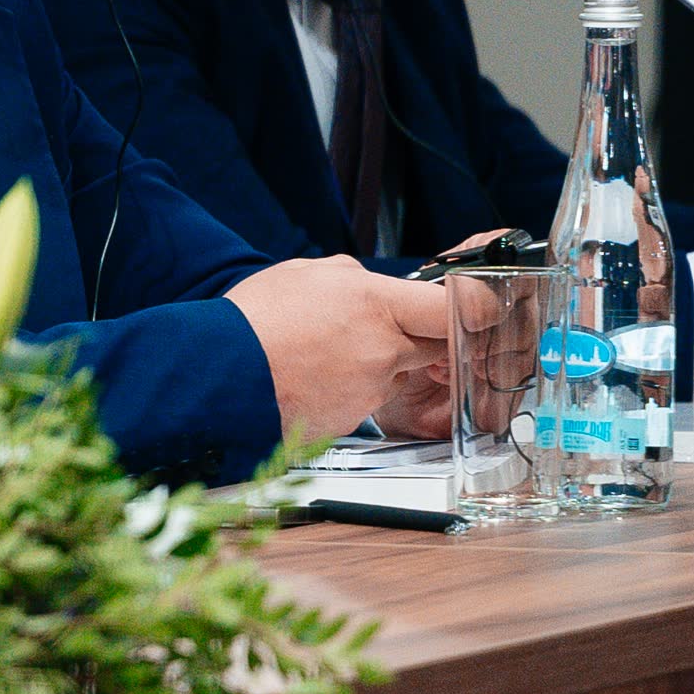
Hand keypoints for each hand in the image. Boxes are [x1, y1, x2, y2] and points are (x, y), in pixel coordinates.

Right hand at [220, 256, 451, 440]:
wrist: (220, 376)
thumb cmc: (253, 321)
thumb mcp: (303, 273)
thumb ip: (350, 277)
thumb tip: (367, 283)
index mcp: (376, 304)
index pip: (452, 309)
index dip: (471, 310)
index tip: (473, 310)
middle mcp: (382, 349)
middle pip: (433, 346)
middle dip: (418, 338)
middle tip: (380, 330)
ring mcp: (369, 389)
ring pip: (395, 374)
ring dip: (375, 365)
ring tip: (323, 355)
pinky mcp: (353, 419)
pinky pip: (365, 400)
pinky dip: (347, 391)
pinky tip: (313, 379)